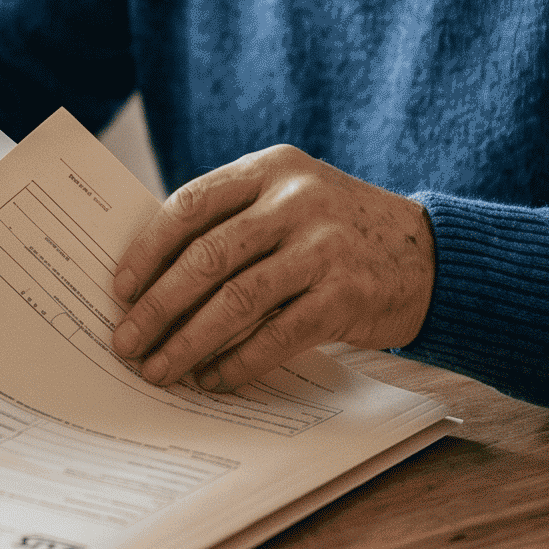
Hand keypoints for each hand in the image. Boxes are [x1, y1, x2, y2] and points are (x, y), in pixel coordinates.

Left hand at [109, 145, 434, 391]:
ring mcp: (323, 247)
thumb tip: (152, 281)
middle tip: (126, 342)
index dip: (148, 251)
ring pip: (235, 301)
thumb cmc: (338, 233)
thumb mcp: (291, 201)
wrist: (430, 255)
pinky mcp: (344, 295)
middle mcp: (296, 200)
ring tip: (160, 369)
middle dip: (157, 306)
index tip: (119, 289)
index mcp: (271, 168)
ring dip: (188, 342)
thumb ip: (235, 223)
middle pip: (207, 257)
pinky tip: (214, 380)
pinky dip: (238, 362)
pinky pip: (276, 336)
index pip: (191, 205)